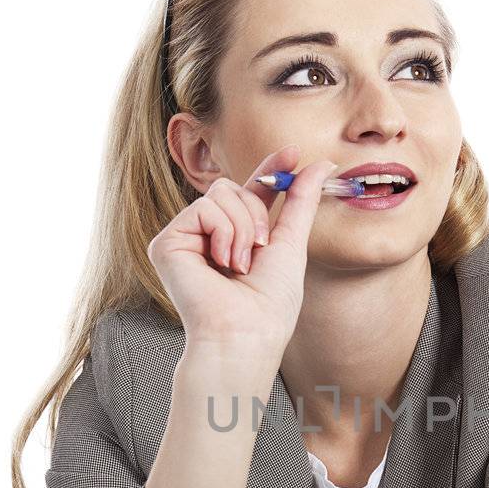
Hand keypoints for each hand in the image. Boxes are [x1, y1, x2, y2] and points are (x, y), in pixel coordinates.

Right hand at [148, 145, 340, 351]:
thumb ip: (301, 202)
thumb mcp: (291, 244)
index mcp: (235, 238)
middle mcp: (206, 237)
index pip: (249, 192)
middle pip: (232, 186)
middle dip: (257, 213)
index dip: (269, 170)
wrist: (246, 334)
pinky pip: (204, 208)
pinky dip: (223, 233)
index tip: (292, 152)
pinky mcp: (167, 243)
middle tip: (262, 248)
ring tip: (240, 265)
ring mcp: (185, 239)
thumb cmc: (269, 306)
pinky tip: (222, 263)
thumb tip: (321, 164)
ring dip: (243, 228)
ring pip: (219, 193)